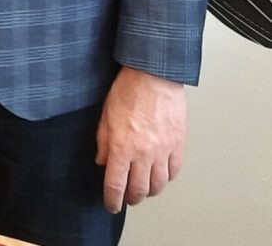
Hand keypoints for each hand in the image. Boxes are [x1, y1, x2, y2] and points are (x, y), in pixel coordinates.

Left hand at [96, 66, 186, 212]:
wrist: (154, 75)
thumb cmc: (128, 90)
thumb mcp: (105, 114)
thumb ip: (103, 141)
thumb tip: (102, 161)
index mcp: (122, 146)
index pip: (116, 184)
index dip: (112, 200)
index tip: (111, 205)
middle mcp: (144, 153)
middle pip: (139, 190)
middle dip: (130, 198)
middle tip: (126, 197)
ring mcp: (163, 151)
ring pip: (158, 185)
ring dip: (149, 191)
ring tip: (142, 188)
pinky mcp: (178, 145)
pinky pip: (173, 171)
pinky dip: (165, 178)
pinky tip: (159, 174)